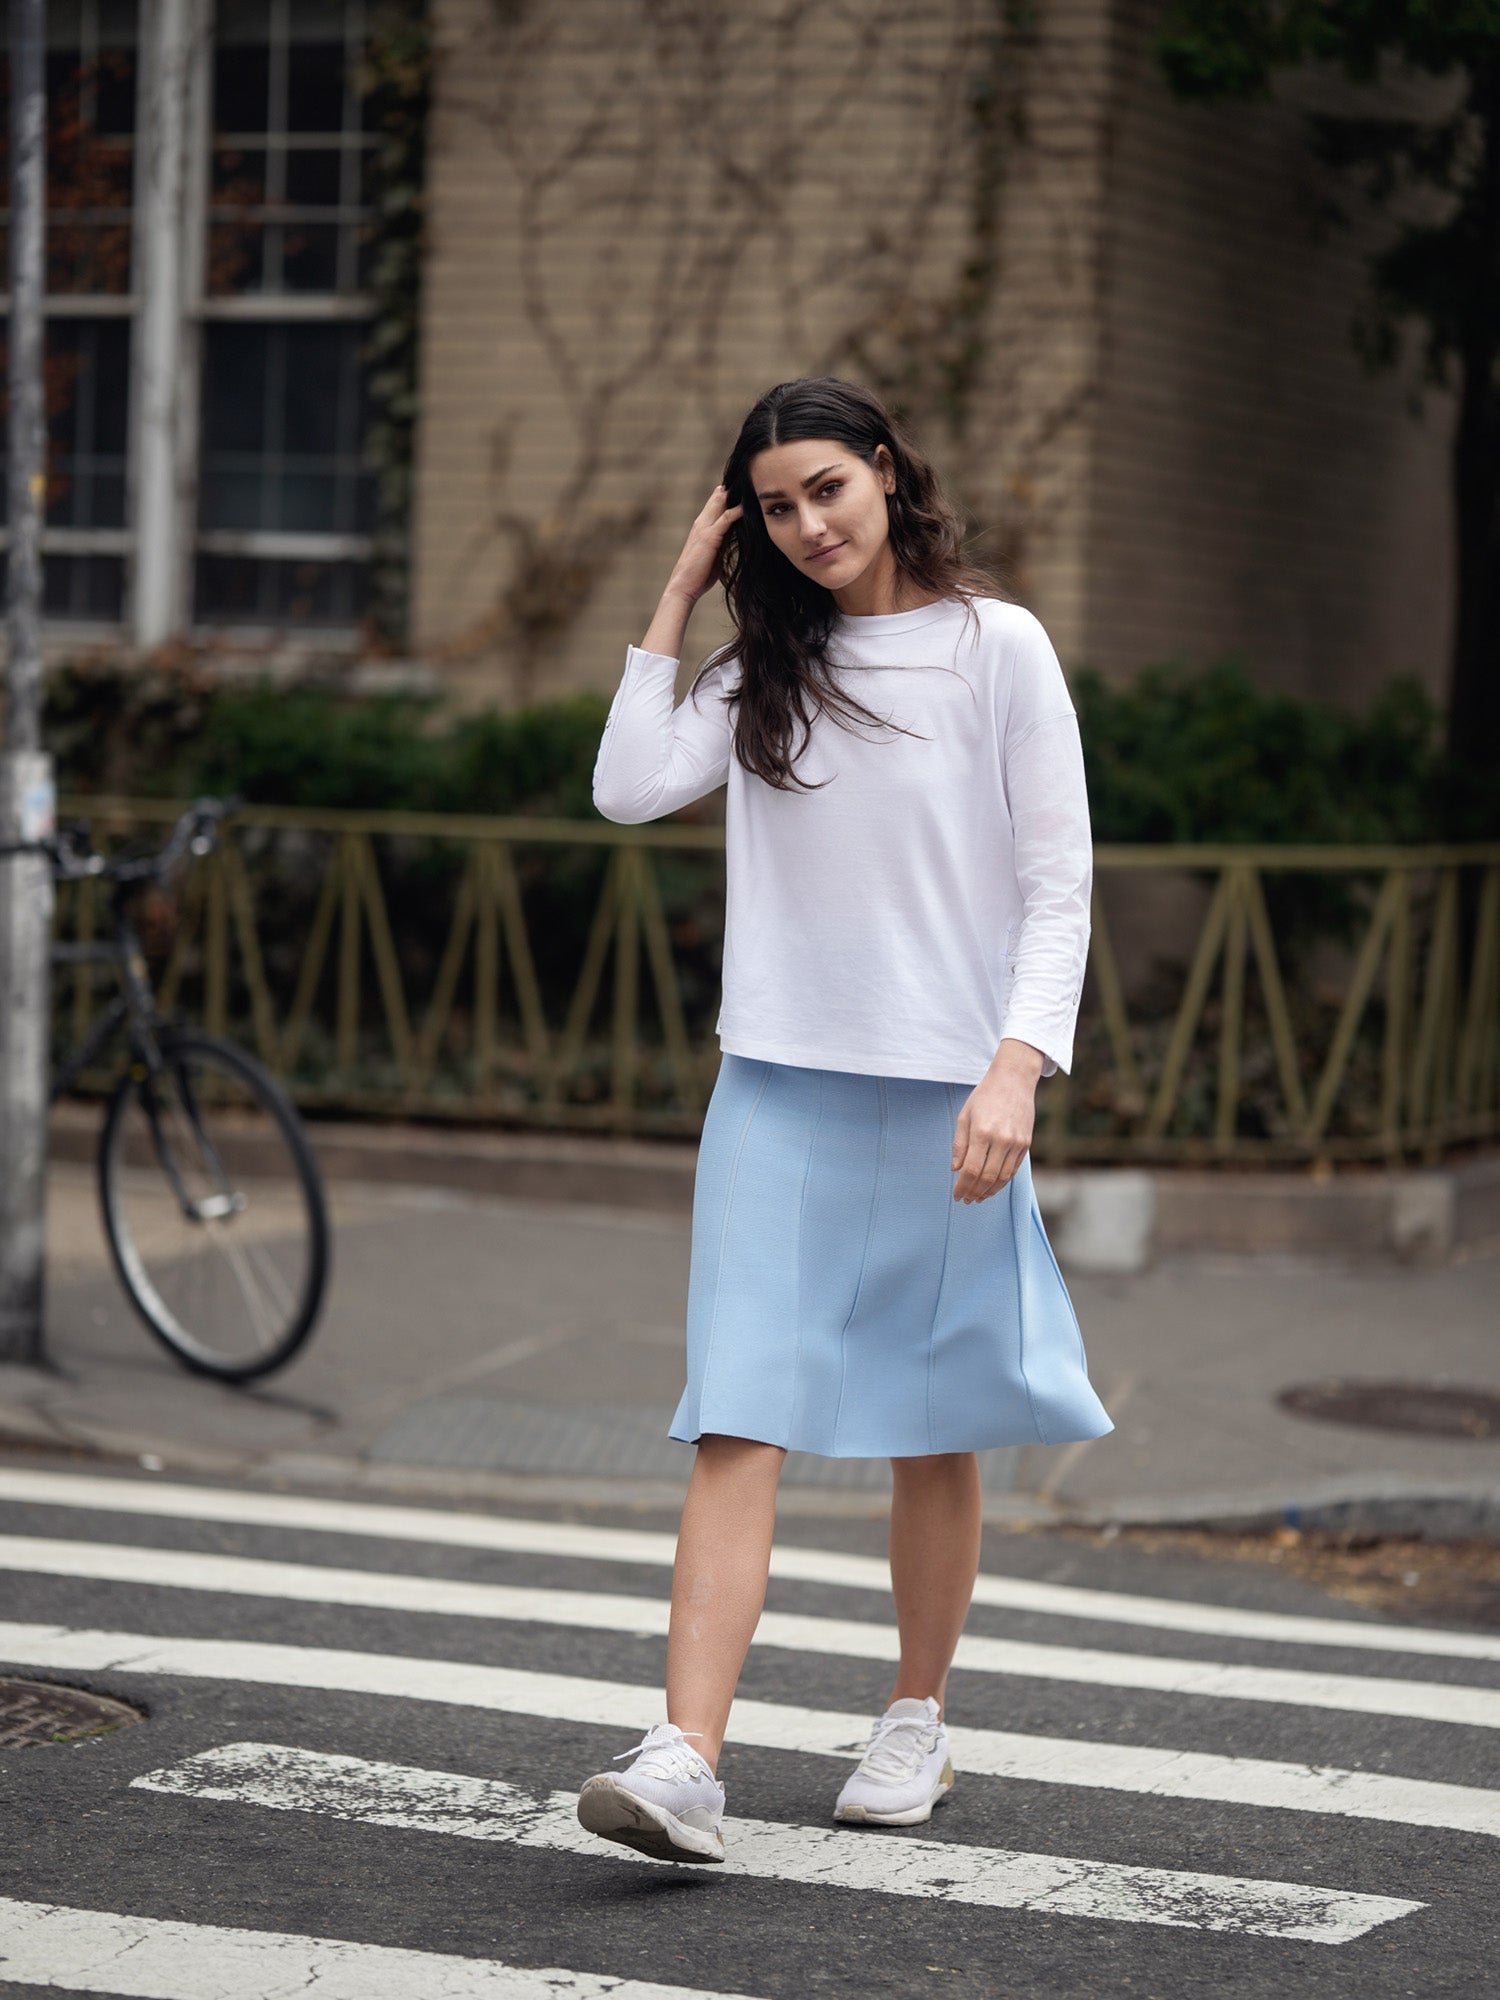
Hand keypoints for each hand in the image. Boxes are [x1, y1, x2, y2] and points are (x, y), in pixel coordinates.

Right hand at [665, 483, 744, 605]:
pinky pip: (726, 518)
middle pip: (719, 496)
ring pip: (722, 501)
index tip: (747, 487)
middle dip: (734, 487)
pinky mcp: (710, 536)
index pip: (717, 502)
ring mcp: (705, 528)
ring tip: (753, 482)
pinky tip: (748, 504)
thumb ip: (723, 542)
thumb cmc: (699, 575)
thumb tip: (735, 538)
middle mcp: (702, 522)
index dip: (731, 493)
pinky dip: (738, 510)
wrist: (683, 586)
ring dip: (736, 493)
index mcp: (702, 526)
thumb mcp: (714, 554)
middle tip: (752, 477)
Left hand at [950, 1041, 1042, 1201]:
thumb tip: (956, 1169)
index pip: (971, 1169)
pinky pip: (1013, 1170)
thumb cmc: (985, 1096)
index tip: (957, 1195)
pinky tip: (992, 1186)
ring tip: (978, 1197)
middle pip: (987, 1177)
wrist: (1014, 1080)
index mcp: (982, 1132)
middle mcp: (1002, 1139)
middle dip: (974, 1192)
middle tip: (966, 1199)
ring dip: (989, 1191)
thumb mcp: (965, 1116)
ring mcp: (1016, 1143)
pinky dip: (1002, 1182)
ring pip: (1002, 1177)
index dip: (963, 1186)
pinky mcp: (1026, 1144)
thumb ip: (959, 1145)